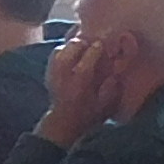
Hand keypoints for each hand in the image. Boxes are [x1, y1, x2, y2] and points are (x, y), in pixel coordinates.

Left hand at [37, 31, 125, 148]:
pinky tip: (70, 50)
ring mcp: (54, 73)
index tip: (100, 44)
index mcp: (80, 84)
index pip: (86, 62)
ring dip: (70, 45)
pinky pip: (53, 55)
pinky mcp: (48, 73)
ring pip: (59, 51)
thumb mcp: (104, 106)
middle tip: (90, 42)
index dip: (94, 51)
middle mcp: (65, 76)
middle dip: (80, 43)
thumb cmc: (87, 114)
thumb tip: (114, 76)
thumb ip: (110, 91)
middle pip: (69, 52)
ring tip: (80, 44)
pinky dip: (62, 49)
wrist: (63, 121)